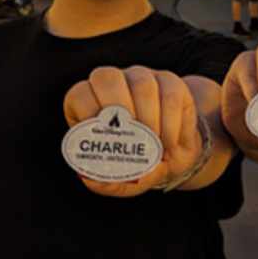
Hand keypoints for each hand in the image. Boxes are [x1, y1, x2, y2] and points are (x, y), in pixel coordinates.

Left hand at [63, 66, 202, 196]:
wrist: (177, 153)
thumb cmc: (142, 163)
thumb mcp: (125, 179)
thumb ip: (107, 182)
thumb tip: (88, 178)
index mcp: (92, 104)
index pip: (80, 94)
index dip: (88, 113)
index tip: (104, 137)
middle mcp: (114, 85)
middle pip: (106, 76)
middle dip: (116, 106)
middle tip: (130, 135)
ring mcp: (142, 78)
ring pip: (141, 83)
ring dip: (149, 118)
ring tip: (155, 146)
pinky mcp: (170, 81)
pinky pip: (170, 94)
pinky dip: (171, 122)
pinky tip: (169, 142)